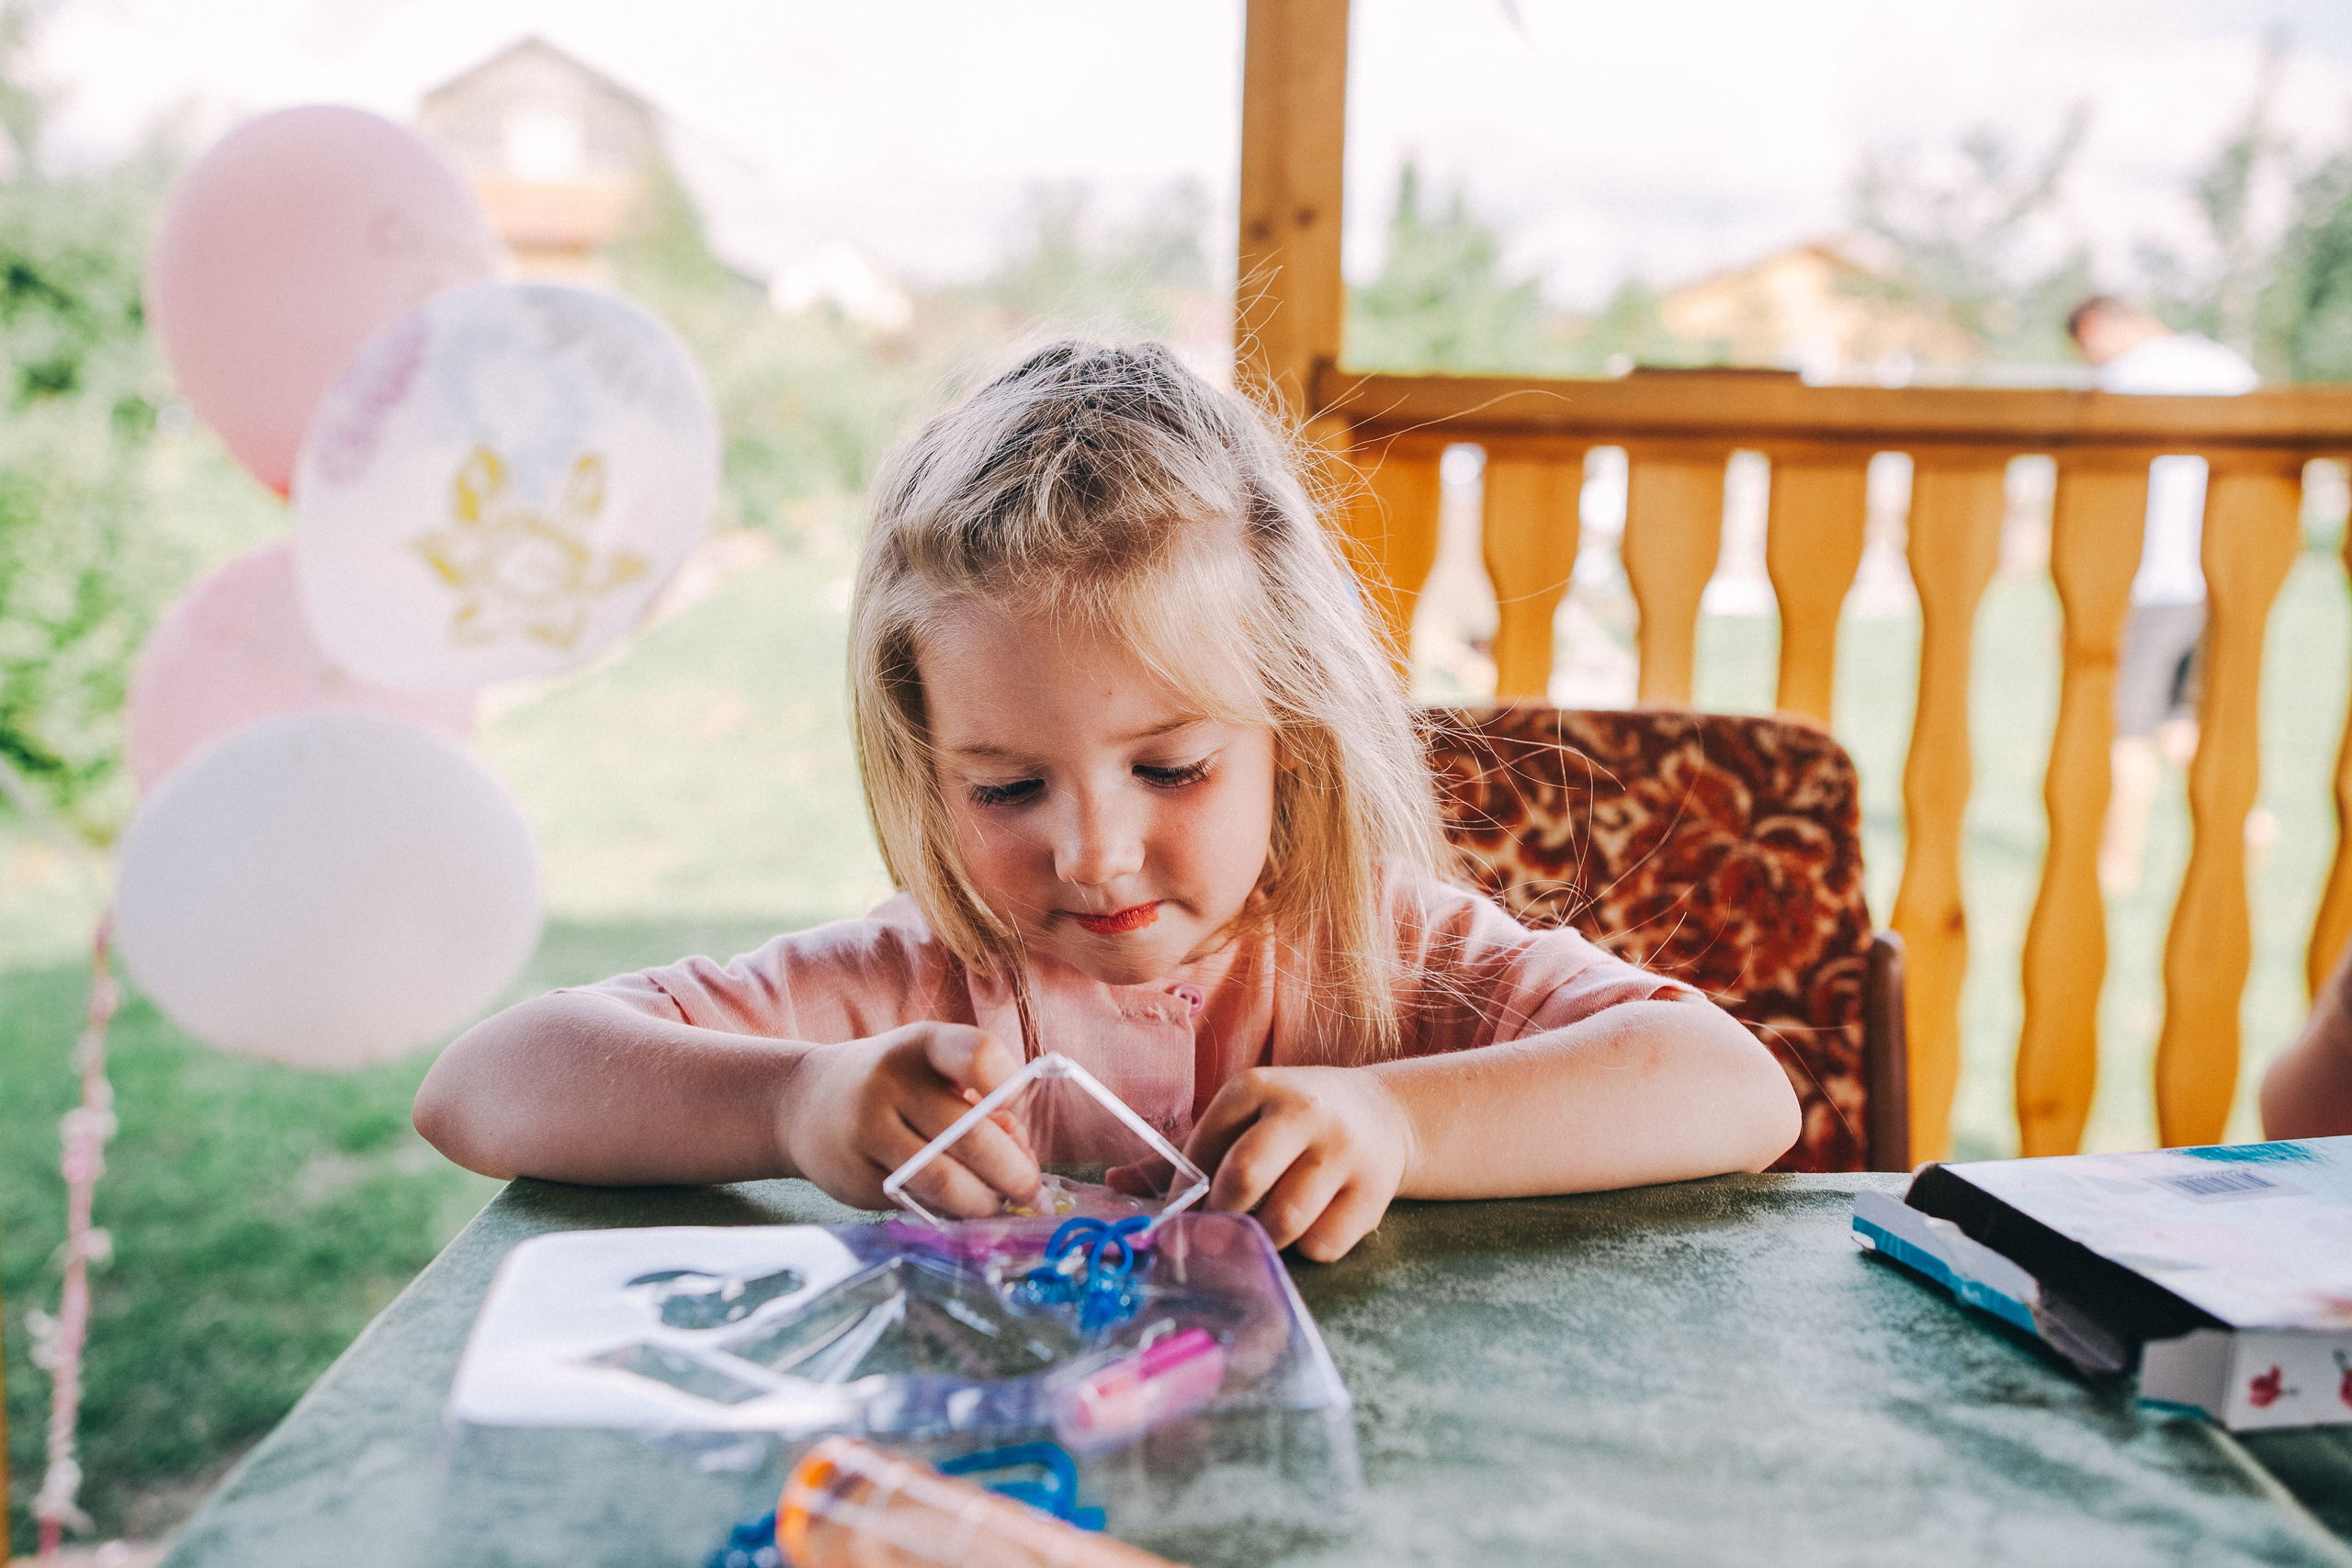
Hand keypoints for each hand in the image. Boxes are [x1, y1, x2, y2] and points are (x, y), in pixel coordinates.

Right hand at [777, 1022, 1038, 1214]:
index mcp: (921, 1045)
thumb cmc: (892, 1086)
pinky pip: (917, 1203)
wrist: (803, 1103)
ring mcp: (867, 1131)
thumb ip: (982, 1105)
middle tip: (1031, 1190)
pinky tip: (960, 1209)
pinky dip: (950, 1212)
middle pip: (970, 1134)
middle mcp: (889, 1082)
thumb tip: (1021, 1161)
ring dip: (984, 1201)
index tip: (1016, 1107)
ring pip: (944, 1179)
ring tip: (999, 1204)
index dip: (1011, 1086)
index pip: (979, 1055)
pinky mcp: (855, 1178)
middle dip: (1013, 1171)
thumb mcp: (931, 1072)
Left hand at [1182, 1066, 1413, 1261]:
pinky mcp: (1373, 1191)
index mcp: (1258, 1087)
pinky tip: (1308, 1228)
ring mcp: (1343, 1150)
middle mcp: (1302, 1111)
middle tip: (1214, 1236)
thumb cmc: (1292, 1123)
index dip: (1184, 1194)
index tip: (1181, 1218)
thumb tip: (1117, 1183)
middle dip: (1219, 1219)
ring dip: (1263, 1240)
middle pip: (1244, 1178)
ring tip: (1260, 1232)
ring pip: (1285, 1221)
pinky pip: (1323, 1244)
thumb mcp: (1243, 1117)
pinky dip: (1306, 1248)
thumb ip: (1186, 1152)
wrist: (1383, 1113)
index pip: (1203, 1147)